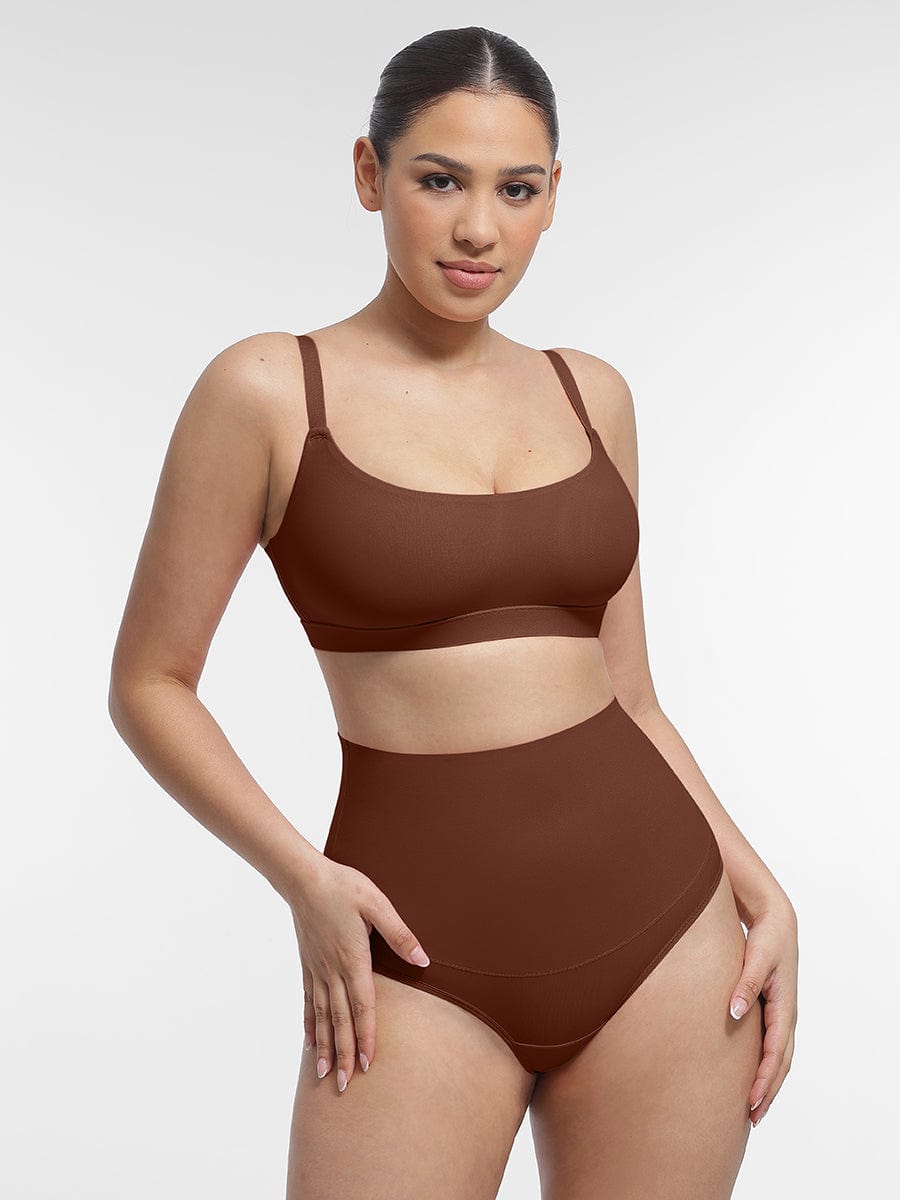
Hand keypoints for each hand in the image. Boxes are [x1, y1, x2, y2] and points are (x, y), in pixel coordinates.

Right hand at [288, 855, 430, 1093]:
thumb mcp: (377, 904)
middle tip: (346, 1086)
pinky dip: (309, 1025)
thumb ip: (399, 933)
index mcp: (353, 959)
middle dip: (345, 1054)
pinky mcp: (307, 964)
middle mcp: (332, 970)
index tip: (370, 1064)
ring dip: (326, 1047)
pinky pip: (307, 1001)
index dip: (368, 1036)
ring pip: (321, 1017)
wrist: (304, 877)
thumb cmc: (344, 886)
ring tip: (325, 1076)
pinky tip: (309, 1044)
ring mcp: (317, 970)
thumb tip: (422, 960)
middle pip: (340, 1020)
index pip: (362, 1006)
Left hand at [728, 896, 797, 1125]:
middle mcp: (786, 1015)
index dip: (765, 1080)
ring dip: (767, 1083)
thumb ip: (745, 985)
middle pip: (781, 1063)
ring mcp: (780, 1013)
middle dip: (768, 1091)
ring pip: (778, 1058)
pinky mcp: (771, 1009)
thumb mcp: (756, 958)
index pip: (776, 1053)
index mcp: (785, 1007)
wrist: (775, 920)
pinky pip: (771, 1045)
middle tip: (751, 1118)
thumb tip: (735, 1012)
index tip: (750, 1101)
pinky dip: (764, 1065)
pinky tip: (750, 1075)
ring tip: (752, 1107)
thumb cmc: (766, 938)